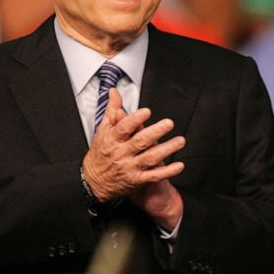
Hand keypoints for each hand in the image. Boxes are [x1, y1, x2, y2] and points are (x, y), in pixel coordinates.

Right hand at [81, 89, 185, 205]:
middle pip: (139, 142)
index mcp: (113, 139)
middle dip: (155, 132)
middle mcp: (121, 153)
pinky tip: (179, 166)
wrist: (93, 181)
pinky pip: (154, 176)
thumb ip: (112, 110)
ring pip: (150, 158)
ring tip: (180, 141)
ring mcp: (130, 167)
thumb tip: (114, 92)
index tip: (146, 111)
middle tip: (169, 123)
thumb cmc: (101, 153)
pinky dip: (167, 172)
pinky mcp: (137, 179)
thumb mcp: (102, 130)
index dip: (135, 120)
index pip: (123, 128)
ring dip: (166, 150)